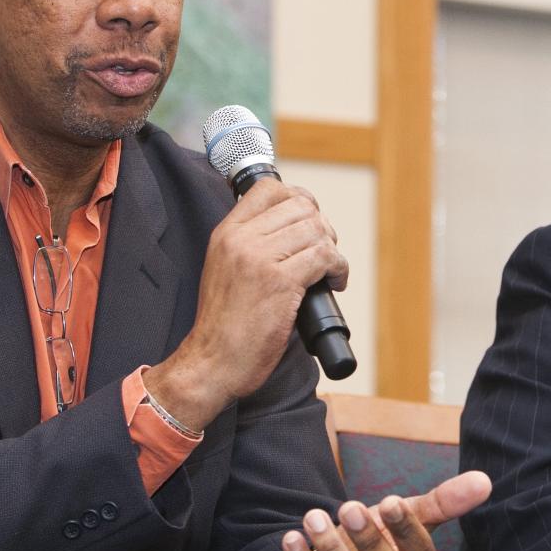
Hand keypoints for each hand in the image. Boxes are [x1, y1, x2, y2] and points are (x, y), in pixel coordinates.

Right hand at [146, 178, 346, 432]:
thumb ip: (250, 246)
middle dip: (321, 227)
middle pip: (301, 206)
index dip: (299, 200)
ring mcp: (259, 259)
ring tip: (330, 270)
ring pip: (316, 229)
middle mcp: (241, 239)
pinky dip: (338, 268)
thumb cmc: (224, 325)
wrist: (212, 362)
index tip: (309, 221)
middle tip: (323, 253)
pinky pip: (325, 256)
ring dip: (333, 249)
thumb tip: (294, 231)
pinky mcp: (280, 282)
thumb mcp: (224, 270)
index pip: (269, 188)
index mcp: (226, 233)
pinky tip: (335, 283)